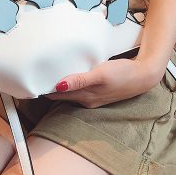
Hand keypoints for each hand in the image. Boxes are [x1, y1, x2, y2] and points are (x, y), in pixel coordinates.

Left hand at [44, 58, 162, 107]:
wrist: (144, 76)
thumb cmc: (123, 74)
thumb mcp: (101, 74)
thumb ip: (80, 80)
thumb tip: (58, 86)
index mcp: (85, 97)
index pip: (58, 95)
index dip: (44, 90)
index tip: (31, 83)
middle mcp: (87, 100)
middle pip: (62, 95)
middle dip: (49, 89)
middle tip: (35, 78)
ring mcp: (93, 97)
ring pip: (70, 93)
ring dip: (59, 87)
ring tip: (47, 76)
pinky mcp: (99, 92)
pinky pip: (79, 89)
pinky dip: (71, 84)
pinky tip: (69, 76)